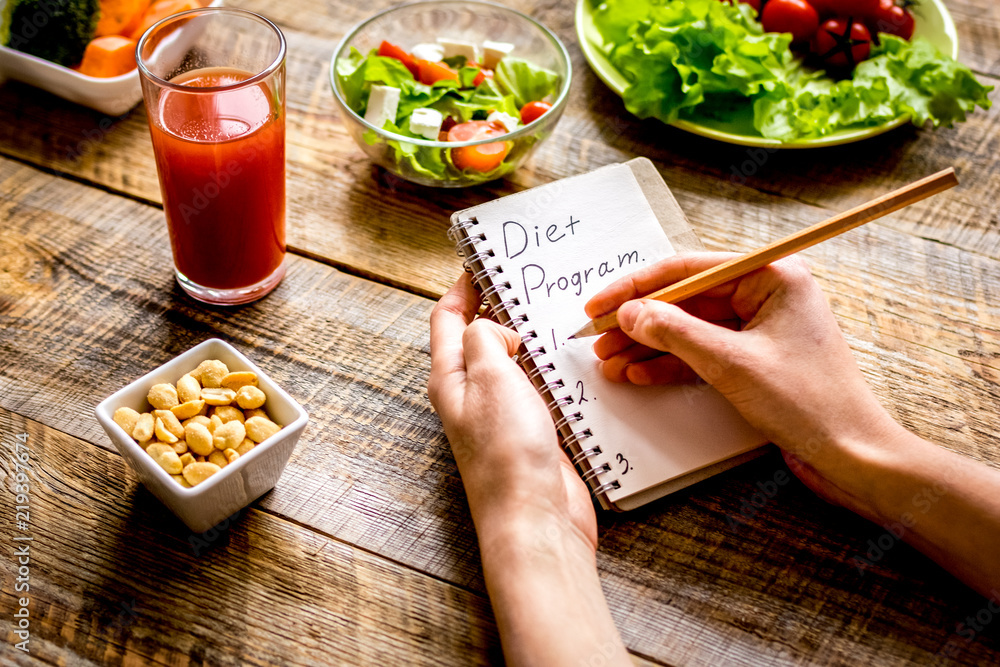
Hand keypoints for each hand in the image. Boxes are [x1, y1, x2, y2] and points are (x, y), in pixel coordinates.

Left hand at [429, 274, 628, 665]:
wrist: (536, 518)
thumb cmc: (507, 454)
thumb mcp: (489, 376)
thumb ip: (484, 338)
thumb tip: (494, 328)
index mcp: (451, 378)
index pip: (447, 319)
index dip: (462, 287)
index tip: (480, 260)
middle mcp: (472, 395)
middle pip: (478, 338)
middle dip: (497, 307)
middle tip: (522, 279)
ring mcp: (502, 415)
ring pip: (512, 362)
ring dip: (528, 337)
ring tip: (550, 310)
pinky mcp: (533, 432)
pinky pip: (538, 388)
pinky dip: (550, 368)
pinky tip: (570, 359)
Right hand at [584, 252, 903, 510]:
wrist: (851, 455)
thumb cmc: (809, 402)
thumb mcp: (730, 363)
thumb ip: (674, 332)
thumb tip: (630, 313)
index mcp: (771, 276)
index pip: (688, 269)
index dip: (636, 287)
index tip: (599, 304)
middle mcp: (766, 294)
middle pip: (685, 299)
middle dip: (639, 321)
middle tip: (596, 337)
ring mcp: (760, 328)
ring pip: (689, 328)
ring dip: (647, 345)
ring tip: (609, 361)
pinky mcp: (754, 360)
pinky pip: (702, 352)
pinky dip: (670, 363)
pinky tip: (638, 373)